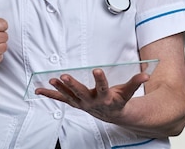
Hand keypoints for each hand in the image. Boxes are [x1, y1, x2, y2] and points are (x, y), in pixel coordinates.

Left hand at [35, 69, 149, 122]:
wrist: (111, 115)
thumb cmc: (118, 101)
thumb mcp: (127, 93)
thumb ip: (135, 83)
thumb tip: (146, 74)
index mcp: (105, 98)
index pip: (103, 87)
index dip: (100, 79)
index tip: (97, 70)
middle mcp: (92, 102)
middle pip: (81, 92)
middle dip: (73, 84)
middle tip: (65, 75)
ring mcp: (81, 103)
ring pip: (69, 95)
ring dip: (60, 88)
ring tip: (52, 79)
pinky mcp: (74, 103)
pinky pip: (60, 99)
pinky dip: (49, 94)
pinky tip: (38, 90)